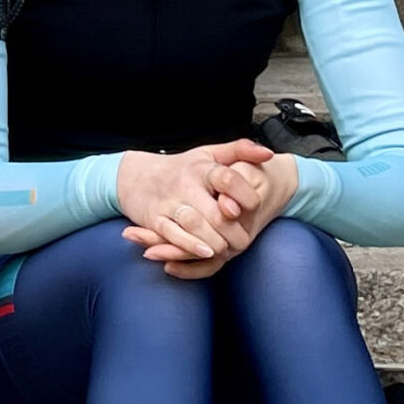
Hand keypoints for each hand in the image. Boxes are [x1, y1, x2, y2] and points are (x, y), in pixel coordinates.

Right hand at [120, 148, 298, 278]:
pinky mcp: (154, 219)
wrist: (134, 176)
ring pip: (195, 225)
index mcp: (201, 167)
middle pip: (215, 212)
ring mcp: (168, 202)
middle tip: (243, 241)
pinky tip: (206, 252)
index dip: (245, 194)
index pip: (227, 178)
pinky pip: (173, 235)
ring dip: (214, 241)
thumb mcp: (208, 153)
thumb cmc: (180, 168)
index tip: (254, 206)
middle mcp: (185, 184)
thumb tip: (269, 154)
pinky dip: (190, 246)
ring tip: (225, 248)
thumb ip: (240, 151)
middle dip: (233, 231)